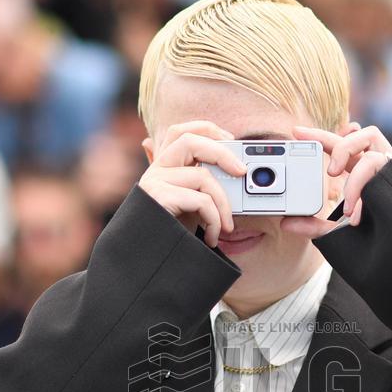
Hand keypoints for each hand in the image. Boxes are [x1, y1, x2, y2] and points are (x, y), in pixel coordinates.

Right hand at [139, 121, 244, 247]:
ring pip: (202, 176)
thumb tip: (223, 170)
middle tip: (242, 172)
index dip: (207, 130)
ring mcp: (154, 183)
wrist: (150, 261)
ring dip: (223, 204)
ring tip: (225, 226)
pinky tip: (211, 236)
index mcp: (163, 167)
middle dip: (222, 153)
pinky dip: (214, 219)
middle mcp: (155, 170)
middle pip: (190, 140)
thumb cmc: (172, 234)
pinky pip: (200, 200)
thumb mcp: (187, 206)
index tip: (231, 141)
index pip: (180, 131)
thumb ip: (195, 185)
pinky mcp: (159, 199)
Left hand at [280, 122, 391, 238]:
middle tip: (323, 166)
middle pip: (354, 135)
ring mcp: (388, 164)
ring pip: (369, 136)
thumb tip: (285, 223)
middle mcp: (375, 163)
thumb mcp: (337, 231)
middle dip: (334, 140)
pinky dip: (358, 181)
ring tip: (334, 178)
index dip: (319, 136)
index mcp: (361, 171)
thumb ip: (314, 226)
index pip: (339, 147)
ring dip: (347, 153)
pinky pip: (375, 161)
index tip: (296, 132)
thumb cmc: (375, 238)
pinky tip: (351, 209)